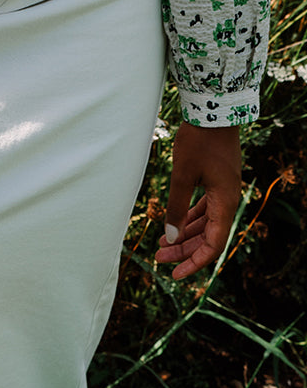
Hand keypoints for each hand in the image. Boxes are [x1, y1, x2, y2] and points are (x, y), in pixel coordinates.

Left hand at [155, 122, 240, 279]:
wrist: (213, 112)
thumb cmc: (198, 142)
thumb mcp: (182, 176)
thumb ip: (176, 206)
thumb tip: (170, 237)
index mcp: (225, 203)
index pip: (213, 244)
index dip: (195, 261)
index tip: (175, 274)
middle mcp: (227, 201)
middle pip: (207, 236)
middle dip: (184, 250)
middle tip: (159, 260)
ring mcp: (222, 191)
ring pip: (204, 223)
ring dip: (184, 235)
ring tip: (162, 246)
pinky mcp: (215, 181)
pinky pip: (203, 209)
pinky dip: (188, 218)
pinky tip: (173, 225)